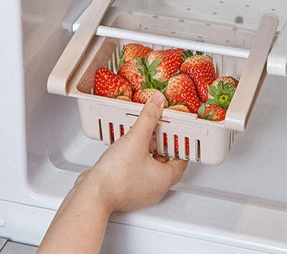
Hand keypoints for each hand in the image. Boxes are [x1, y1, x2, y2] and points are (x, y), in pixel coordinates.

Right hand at [77, 91, 187, 212]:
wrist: (91, 196)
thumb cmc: (116, 177)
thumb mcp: (136, 139)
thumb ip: (148, 118)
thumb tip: (157, 103)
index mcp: (165, 179)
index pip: (182, 160)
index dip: (181, 144)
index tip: (178, 133)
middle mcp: (155, 188)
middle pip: (165, 162)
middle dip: (162, 144)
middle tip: (160, 130)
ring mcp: (139, 192)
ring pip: (149, 167)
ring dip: (147, 151)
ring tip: (142, 136)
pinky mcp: (124, 191)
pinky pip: (135, 171)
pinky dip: (134, 159)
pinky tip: (126, 149)